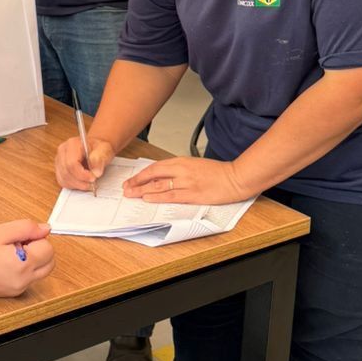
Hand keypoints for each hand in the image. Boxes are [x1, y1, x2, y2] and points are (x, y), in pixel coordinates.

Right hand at [0, 220, 54, 296]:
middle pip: (49, 263)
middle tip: (18, 245)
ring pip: (40, 272)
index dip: (36, 239)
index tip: (21, 238)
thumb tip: (45, 229)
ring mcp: (19, 288)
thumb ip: (27, 228)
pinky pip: (28, 279)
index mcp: (24, 264)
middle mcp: (24, 280)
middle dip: (39, 251)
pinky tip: (6, 263)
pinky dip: (24, 270)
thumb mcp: (1, 232)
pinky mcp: (13, 293)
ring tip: (10, 254)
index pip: (49, 249)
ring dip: (33, 260)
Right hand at [55, 133, 114, 189]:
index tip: (93, 178)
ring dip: (77, 184)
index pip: (71, 163)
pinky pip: (63, 182)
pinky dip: (73, 185)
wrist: (95, 149)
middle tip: (92, 182)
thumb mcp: (104, 150)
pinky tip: (82, 183)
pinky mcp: (59, 169)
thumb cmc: (98, 148)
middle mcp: (63, 151)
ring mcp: (59, 160)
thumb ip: (99, 159)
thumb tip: (95, 172)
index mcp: (72, 144)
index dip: (82, 174)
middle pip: (66, 172)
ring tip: (88, 183)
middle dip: (81, 181)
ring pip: (63, 178)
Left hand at [123, 156, 248, 205]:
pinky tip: (147, 198)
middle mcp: (182, 170)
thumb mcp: (195, 165)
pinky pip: (171, 195)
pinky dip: (157, 197)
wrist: (235, 177)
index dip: (141, 174)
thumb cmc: (218, 173)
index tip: (131, 180)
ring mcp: (187, 182)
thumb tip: (163, 178)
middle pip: (153, 175)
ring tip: (131, 194)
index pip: (155, 167)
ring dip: (142, 190)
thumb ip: (180, 170)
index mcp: (182, 162)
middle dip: (137, 182)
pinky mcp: (193, 194)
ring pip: (158, 186)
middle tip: (126, 188)